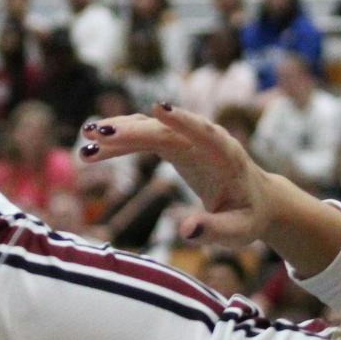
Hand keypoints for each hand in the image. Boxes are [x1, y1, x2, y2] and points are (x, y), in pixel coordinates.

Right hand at [78, 104, 276, 245]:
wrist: (256, 200)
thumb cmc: (248, 216)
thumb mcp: (237, 231)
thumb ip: (214, 230)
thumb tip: (186, 231)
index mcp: (226, 155)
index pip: (205, 133)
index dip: (183, 121)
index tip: (158, 107)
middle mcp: (204, 139)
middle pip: (164, 130)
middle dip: (131, 130)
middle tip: (96, 134)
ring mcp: (186, 138)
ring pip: (148, 128)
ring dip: (117, 132)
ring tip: (84, 138)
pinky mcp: (174, 143)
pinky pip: (142, 137)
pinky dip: (119, 141)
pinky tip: (93, 147)